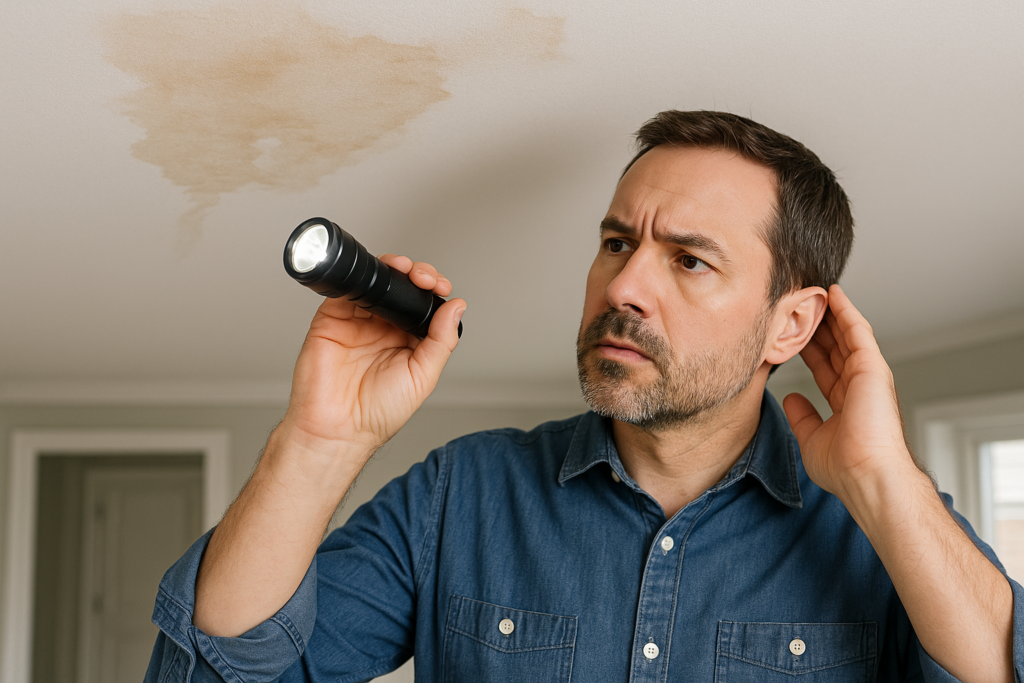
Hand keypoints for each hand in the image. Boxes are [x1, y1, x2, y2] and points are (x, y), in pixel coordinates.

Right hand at [281, 254, 464, 457]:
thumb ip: (440, 340)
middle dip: (418, 275)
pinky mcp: (332, 318)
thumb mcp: (423, 377)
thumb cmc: (379, 413)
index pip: (425, 305)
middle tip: (423, 278)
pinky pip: (346, 290)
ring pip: (378, 283)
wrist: (338, 428)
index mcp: (409, 340)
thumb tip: (457, 306)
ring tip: (404, 270)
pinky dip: (362, 277)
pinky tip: (376, 277)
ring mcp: (358, 321)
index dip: (435, 290)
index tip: (441, 287)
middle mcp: (384, 328)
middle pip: (404, 288)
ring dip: (393, 269)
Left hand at [782, 284, 912, 500]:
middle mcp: (859, 386)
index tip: (792, 332)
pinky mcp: (872, 367)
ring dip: (830, 312)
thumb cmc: (846, 468)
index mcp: (847, 403)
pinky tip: (833, 293)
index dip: (809, 348)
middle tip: (800, 303)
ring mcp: (867, 375)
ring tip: (812, 290)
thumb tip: (790, 398)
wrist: (867, 476)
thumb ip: (802, 416)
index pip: (824, 367)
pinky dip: (846, 311)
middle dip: (818, 325)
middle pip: (834, 347)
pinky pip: (857, 331)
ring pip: (845, 335)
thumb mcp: (812, 438)